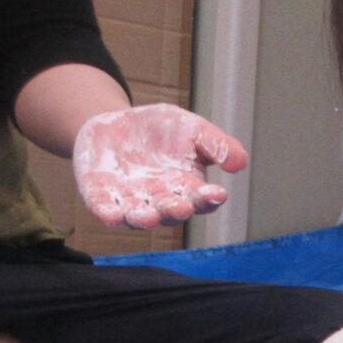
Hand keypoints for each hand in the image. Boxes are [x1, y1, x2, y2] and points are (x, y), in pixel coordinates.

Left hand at [72, 102, 248, 228]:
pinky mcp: (101, 195)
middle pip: (170, 211)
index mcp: (187, 188)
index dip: (209, 198)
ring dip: (143, 218)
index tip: (217, 193)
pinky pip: (104, 207)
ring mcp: (130, 200)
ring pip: (138, 215)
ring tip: (147, 216)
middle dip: (175, 210)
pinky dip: (107, 212)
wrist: (116, 125)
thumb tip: (241, 162)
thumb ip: (215, 144)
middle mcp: (160, 201)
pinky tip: (110, 215)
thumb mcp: (191, 128)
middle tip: (182, 207)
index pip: (201, 199)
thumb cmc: (162, 130)